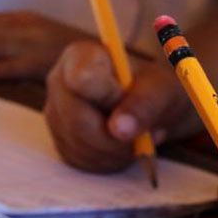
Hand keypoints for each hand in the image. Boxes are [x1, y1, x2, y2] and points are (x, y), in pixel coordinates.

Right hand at [45, 42, 194, 171]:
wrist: (155, 108)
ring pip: (80, 145)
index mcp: (81, 56)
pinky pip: (82, 161)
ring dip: (118, 149)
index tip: (128, 98)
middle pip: (76, 119)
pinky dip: (111, 160)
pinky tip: (126, 145)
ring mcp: (56, 115)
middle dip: (116, 134)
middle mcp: (59, 83)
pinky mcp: (62, 142)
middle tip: (149, 130)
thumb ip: (144, 104)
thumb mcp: (161, 90)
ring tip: (140, 135)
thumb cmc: (156, 90)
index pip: (81, 79)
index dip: (108, 95)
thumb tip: (120, 129)